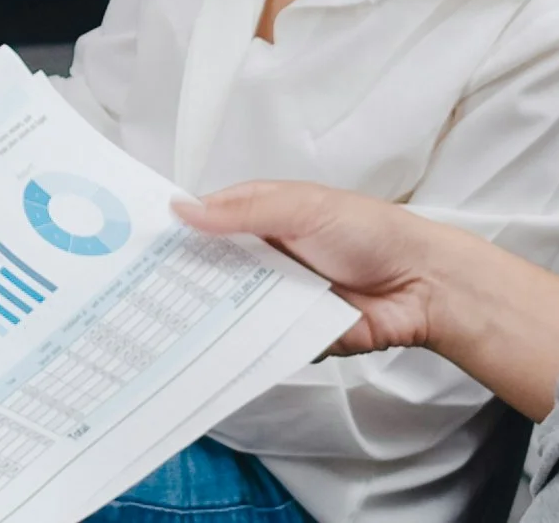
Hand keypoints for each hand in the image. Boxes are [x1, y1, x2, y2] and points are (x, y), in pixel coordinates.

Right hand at [176, 180, 558, 417]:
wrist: (422, 286)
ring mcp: (277, 297)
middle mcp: (264, 257)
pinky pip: (258, 341)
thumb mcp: (302, 207)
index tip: (136, 242)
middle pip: (211, 269)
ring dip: (207, 314)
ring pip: (228, 308)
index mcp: (261, 217)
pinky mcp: (292, 334)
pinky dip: (242, 345)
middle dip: (182, 278)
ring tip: (161, 324)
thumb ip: (242, 211)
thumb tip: (181, 209)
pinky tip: (209, 351)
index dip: (175, 231)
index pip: (206, 221)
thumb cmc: (369, 232)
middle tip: (138, 288)